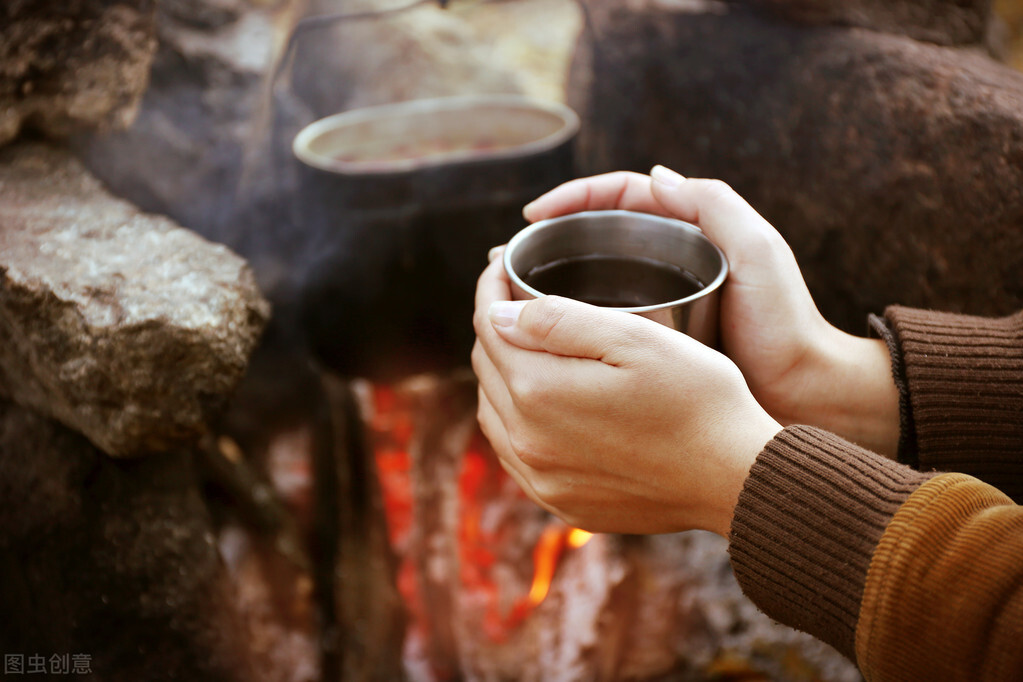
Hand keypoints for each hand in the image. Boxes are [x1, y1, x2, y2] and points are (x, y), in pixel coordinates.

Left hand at [471, 257, 781, 535]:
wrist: (736, 478)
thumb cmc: (698, 399)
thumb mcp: (635, 339)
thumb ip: (559, 321)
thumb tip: (497, 314)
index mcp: (540, 391)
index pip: (489, 327)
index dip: (490, 287)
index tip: (500, 263)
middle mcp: (528, 441)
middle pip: (486, 368)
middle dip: (494, 326)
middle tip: (514, 297)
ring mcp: (541, 478)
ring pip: (494, 411)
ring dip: (500, 373)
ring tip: (524, 343)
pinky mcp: (560, 501)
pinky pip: (514, 452)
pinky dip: (515, 418)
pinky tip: (538, 402)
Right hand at [522, 167, 898, 455]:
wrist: (801, 393)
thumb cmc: (782, 322)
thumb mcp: (757, 251)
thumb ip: (715, 205)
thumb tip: (654, 174)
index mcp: (688, 230)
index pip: (617, 197)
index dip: (571, 198)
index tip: (533, 216)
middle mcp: (666, 262)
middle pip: (596, 238)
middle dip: (550, 240)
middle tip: (507, 258)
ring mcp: (656, 303)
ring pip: (592, 282)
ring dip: (551, 284)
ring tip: (511, 296)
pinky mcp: (651, 344)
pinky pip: (601, 325)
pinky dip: (569, 325)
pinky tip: (542, 336)